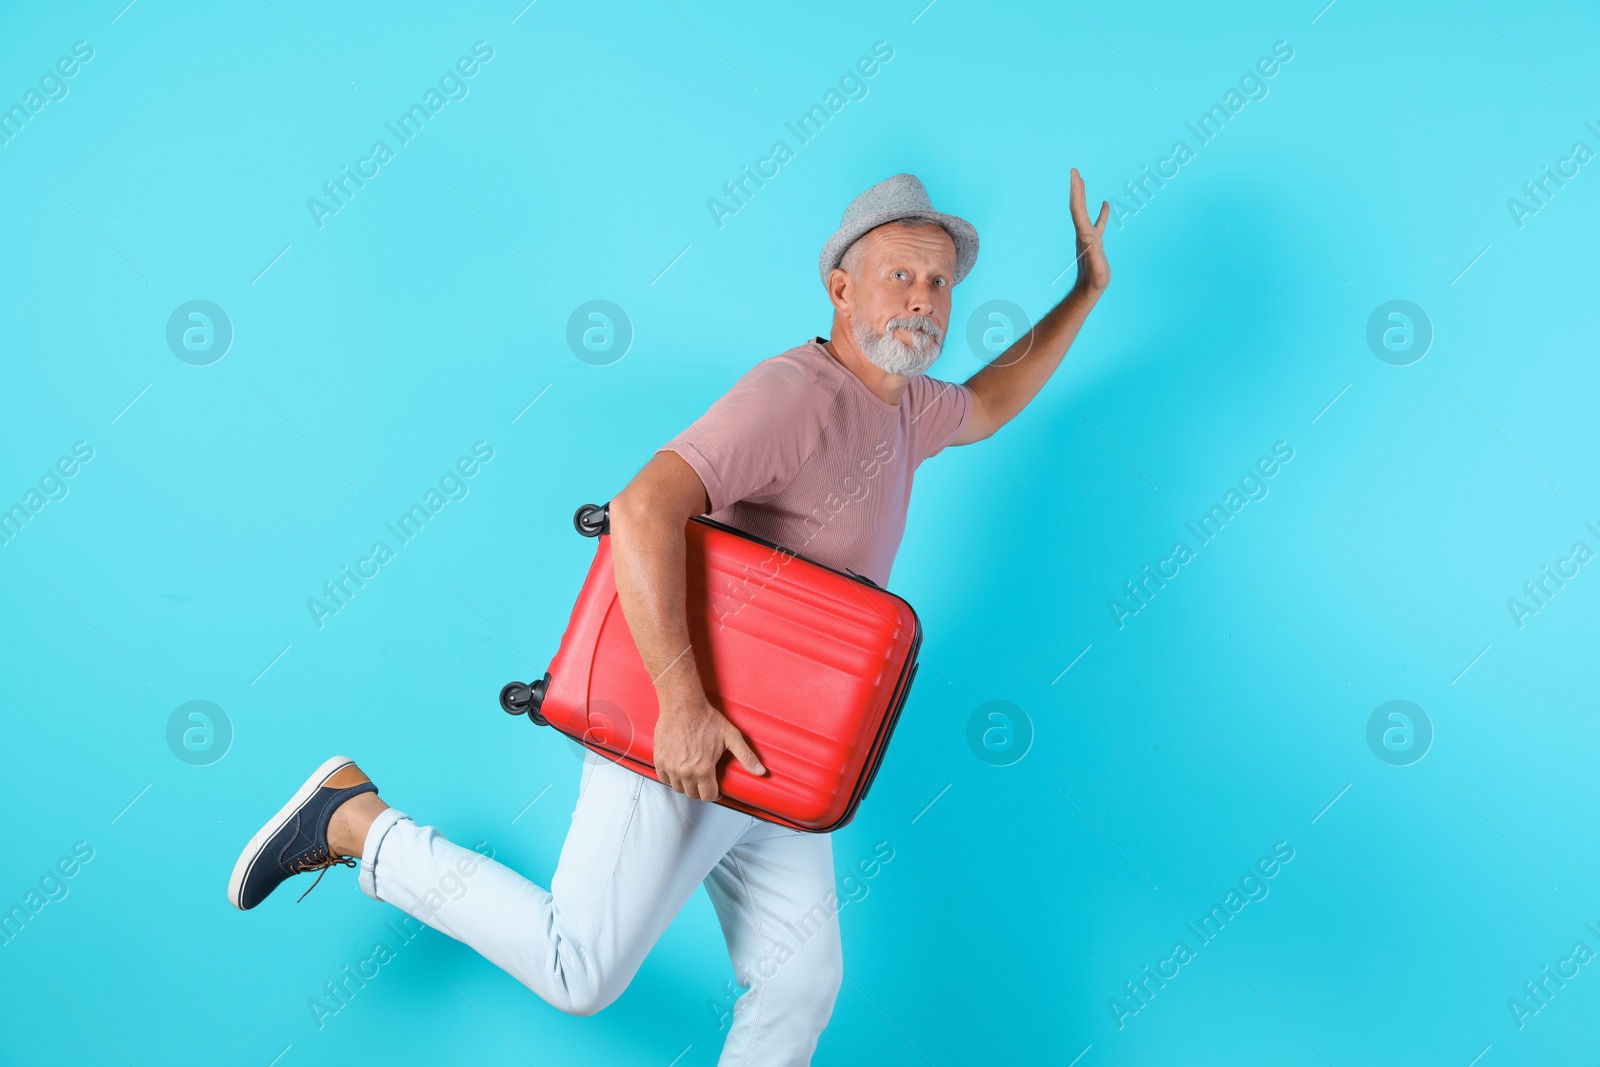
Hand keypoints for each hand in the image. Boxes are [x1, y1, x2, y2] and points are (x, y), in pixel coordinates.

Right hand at [654, 696, 766, 801]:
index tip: (715, 789)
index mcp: (703, 769)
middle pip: (692, 794)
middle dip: (700, 790)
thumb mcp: (731, 737)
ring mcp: (670, 766)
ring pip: (678, 788)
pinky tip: (678, 769)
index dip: (714, 794)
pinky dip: (670, 777)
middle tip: (704, 780)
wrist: (683, 705)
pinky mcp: (659, 760)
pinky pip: (664, 778)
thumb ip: (746, 757)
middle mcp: (685, 772)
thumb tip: (761, 772)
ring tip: (692, 774)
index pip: (708, 796)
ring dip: (685, 784)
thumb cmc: (707, 719)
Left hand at [1069, 167, 1109, 295]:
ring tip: (1082, 181)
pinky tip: (1106, 204)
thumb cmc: (1094, 280)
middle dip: (1076, 188)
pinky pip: (1099, 223)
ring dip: (1083, 195)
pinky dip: (1102, 212)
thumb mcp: (1096, 266)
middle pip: (1077, 206)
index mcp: (1083, 234)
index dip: (1076, 191)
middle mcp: (1083, 232)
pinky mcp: (1095, 242)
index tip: (1075, 175)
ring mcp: (1089, 236)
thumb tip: (1090, 237)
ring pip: (1085, 211)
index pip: (1077, 208)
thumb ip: (1093, 252)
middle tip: (1074, 171)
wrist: (1089, 289)